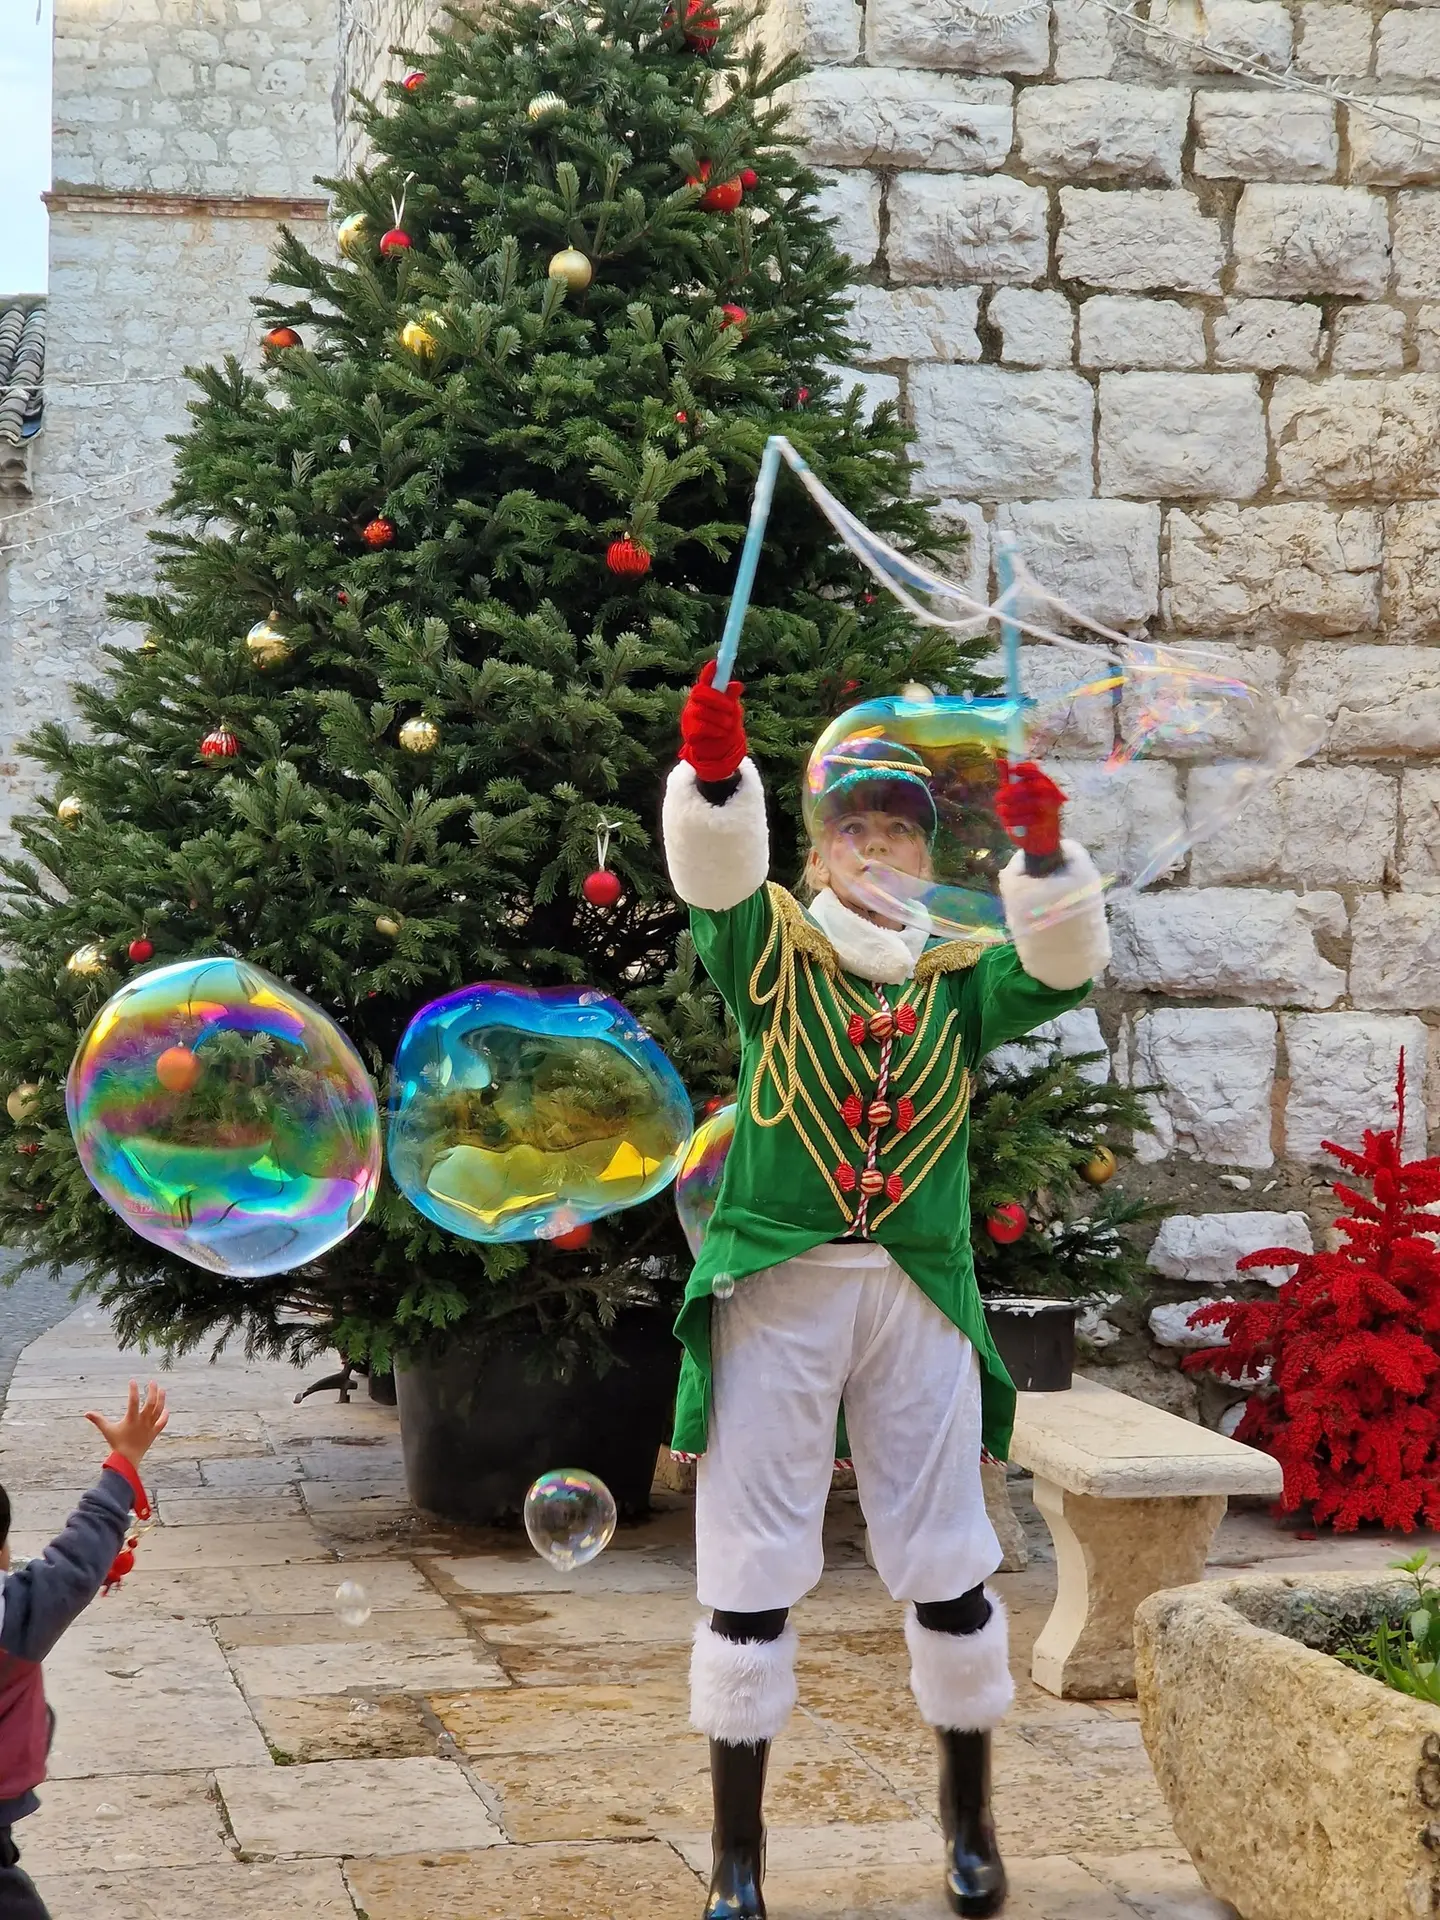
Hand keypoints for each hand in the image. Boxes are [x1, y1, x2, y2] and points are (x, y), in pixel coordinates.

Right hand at [86, 1380, 168, 1469]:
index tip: (132, 1381)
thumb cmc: (117, 1444)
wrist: (127, 1459)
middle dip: (152, 1391)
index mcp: (131, 1419)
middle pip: (151, 1403)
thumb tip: (86, 1413)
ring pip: (159, 1410)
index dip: (133, 1390)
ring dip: (161, 1399)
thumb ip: (98, 1420)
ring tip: (162, 1390)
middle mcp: (143, 1421)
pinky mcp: (154, 1433)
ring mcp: (150, 1427)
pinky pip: (162, 1422)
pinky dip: (165, 1415)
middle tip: (152, 1381)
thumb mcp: (107, 1430)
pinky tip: (166, 1409)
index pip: (133, 1400)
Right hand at [679, 659, 747, 783]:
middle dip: (719, 700)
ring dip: (721, 719)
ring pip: (705, 712)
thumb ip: (731, 697)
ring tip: (728, 725)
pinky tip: (721, 733)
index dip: (708, 672)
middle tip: (731, 708)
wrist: (716, 752)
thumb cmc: (723, 725)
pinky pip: (703, 727)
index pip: (704, 680)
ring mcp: (689, 717)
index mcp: (704, 695)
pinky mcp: (689, 732)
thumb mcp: (731, 710)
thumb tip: (737, 685)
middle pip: (702, 693)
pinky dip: (716, 730)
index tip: (715, 663)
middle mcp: (694, 703)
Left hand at [994, 758, 1065, 859]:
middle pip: (1035, 787)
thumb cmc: (1026, 814)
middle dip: (1014, 791)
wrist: (1038, 842)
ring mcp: (1053, 809)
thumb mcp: (1015, 795)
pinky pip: (1034, 819)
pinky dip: (1018, 820)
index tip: (1012, 770)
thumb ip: (1008, 778)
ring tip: (1001, 811)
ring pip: (1033, 804)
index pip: (1037, 771)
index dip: (1024, 768)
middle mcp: (1052, 794)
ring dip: (1013, 807)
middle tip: (998, 797)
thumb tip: (999, 760)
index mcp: (1044, 783)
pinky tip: (1007, 823)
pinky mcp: (1050, 825)